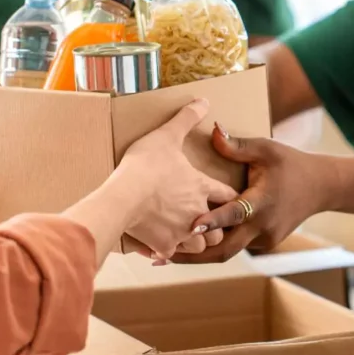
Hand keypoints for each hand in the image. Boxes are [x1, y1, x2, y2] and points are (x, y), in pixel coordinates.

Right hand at [114, 100, 237, 262]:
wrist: (124, 197)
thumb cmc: (146, 165)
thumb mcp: (166, 135)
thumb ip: (186, 118)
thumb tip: (204, 100)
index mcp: (201, 187)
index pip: (227, 195)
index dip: (229, 196)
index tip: (227, 198)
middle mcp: (197, 212)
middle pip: (219, 226)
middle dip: (216, 226)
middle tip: (207, 220)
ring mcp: (181, 231)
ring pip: (200, 246)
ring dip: (195, 242)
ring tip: (186, 235)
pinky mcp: (163, 245)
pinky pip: (171, 254)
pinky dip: (167, 252)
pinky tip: (159, 247)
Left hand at [169, 123, 337, 263]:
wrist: (321, 188)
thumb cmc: (291, 164)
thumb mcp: (266, 149)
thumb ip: (237, 146)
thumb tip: (213, 130)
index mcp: (262, 202)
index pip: (234, 214)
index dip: (212, 222)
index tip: (190, 227)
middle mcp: (263, 226)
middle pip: (224, 249)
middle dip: (193, 254)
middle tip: (161, 254)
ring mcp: (264, 239)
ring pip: (228, 251)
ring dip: (200, 254)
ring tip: (165, 254)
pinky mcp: (264, 243)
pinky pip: (236, 246)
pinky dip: (215, 246)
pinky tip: (191, 246)